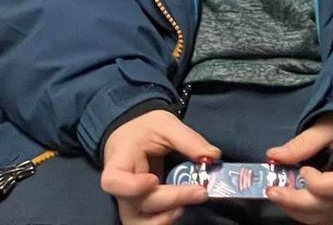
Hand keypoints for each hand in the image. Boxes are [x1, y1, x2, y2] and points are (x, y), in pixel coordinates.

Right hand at [100, 109, 219, 224]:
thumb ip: (188, 140)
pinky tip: (182, 208)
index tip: (153, 180)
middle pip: (138, 204)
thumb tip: (213, 156)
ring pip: (138, 222)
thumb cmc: (144, 129)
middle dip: (171, 200)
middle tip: (200, 192)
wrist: (132, 136)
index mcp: (119, 163)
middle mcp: (120, 189)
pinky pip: (148, 222)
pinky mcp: (141, 208)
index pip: (113, 183)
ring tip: (187, 205)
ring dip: (164, 219)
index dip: (131, 187)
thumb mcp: (166, 124)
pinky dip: (164, 220)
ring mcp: (130, 201)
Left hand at [265, 113, 332, 224]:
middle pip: (328, 207)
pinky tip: (295, 203)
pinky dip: (308, 216)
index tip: (303, 168)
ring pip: (325, 219)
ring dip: (298, 211)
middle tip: (272, 190)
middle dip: (295, 202)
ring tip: (279, 195)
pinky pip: (328, 220)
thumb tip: (273, 155)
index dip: (317, 183)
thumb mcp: (329, 126)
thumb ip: (304, 143)